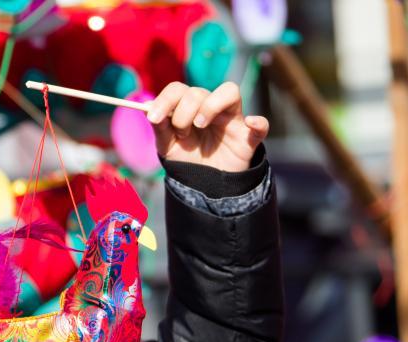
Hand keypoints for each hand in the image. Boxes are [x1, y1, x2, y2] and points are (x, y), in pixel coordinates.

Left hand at [146, 81, 268, 171]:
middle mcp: (211, 108)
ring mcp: (231, 120)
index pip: (178, 89)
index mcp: (189, 108)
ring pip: (230, 91)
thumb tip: (146, 110)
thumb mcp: (168, 146)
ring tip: (200, 126)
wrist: (205, 185)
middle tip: (182, 132)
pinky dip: (258, 123)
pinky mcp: (248, 138)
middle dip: (183, 112)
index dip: (165, 99)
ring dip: (210, 106)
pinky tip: (251, 124)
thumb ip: (160, 129)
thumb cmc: (186, 158)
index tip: (153, 118)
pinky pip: (261, 126)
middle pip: (198, 91)